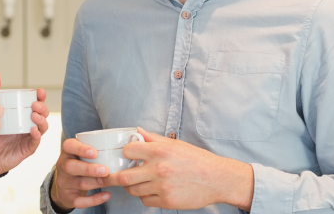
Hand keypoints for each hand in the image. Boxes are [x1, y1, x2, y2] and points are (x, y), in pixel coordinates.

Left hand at [0, 71, 50, 174]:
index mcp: (22, 114)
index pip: (36, 103)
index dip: (40, 97)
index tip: (39, 91)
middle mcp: (28, 125)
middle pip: (43, 114)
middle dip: (42, 107)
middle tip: (35, 104)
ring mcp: (28, 137)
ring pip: (42, 127)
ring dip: (41, 120)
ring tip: (35, 116)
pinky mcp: (26, 149)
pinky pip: (35, 143)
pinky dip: (36, 136)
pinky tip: (33, 130)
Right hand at [49, 137, 113, 209]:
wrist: (65, 186)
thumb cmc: (81, 164)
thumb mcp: (82, 154)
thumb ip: (97, 149)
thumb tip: (126, 146)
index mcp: (67, 152)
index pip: (68, 146)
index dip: (80, 148)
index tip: (95, 152)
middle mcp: (63, 166)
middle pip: (71, 166)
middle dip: (89, 169)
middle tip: (105, 170)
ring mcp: (64, 182)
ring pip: (79, 183)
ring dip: (96, 182)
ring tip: (110, 181)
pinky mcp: (68, 197)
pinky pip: (79, 201)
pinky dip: (94, 200)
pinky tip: (106, 195)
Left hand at [105, 128, 254, 210]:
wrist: (218, 179)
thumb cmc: (198, 160)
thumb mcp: (176, 144)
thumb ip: (154, 139)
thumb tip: (137, 131)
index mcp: (160, 151)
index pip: (128, 151)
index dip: (126, 154)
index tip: (127, 157)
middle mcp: (159, 169)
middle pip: (123, 177)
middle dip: (115, 177)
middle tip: (115, 176)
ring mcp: (162, 187)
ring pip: (133, 190)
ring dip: (132, 187)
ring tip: (139, 182)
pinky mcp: (167, 201)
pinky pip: (146, 201)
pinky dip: (146, 196)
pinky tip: (153, 190)